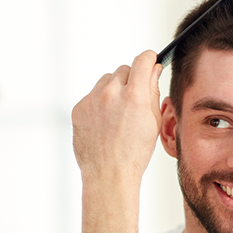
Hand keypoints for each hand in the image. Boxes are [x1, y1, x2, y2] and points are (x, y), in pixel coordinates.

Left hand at [72, 50, 162, 183]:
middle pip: (124, 70)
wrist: (109, 174)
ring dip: (114, 90)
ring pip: (106, 81)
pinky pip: (92, 96)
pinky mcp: (79, 108)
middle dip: (131, 80)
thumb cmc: (135, 153)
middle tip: (134, 101)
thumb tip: (153, 69)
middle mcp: (111, 93)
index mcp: (135, 96)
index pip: (142, 60)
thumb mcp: (154, 122)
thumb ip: (153, 92)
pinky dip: (99, 104)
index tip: (151, 61)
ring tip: (118, 115)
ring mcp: (92, 100)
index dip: (149, 59)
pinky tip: (105, 123)